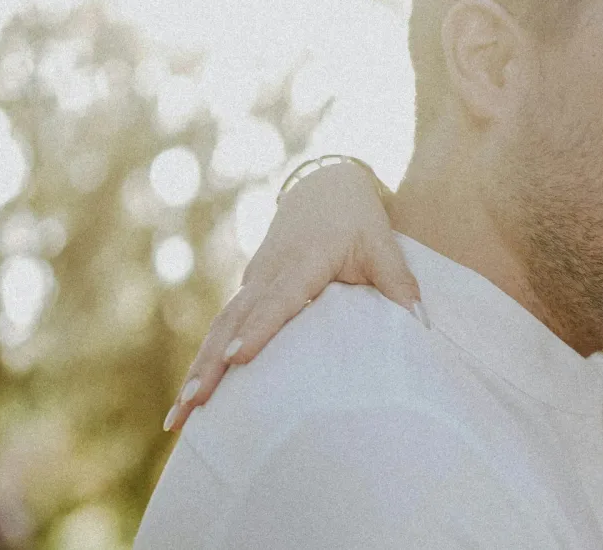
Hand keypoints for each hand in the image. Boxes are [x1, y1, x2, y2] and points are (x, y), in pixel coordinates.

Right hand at [163, 161, 422, 431]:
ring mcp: (253, 281)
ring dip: (198, 371)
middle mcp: (269, 272)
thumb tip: (422, 324)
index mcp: (303, 261)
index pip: (279, 300)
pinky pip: (222, 327)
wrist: (323, 186)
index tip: (238, 359)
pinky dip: (204, 360)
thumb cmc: (357, 219)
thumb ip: (399, 283)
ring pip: (220, 328)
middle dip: (210, 366)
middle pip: (234, 323)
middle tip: (191, 406)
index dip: (259, 329)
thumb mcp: (383, 243)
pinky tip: (194, 395)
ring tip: (180, 415)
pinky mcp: (248, 290)